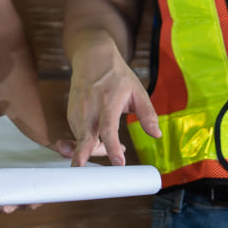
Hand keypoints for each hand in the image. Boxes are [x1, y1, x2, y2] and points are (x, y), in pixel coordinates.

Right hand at [67, 42, 159, 166]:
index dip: (111, 146)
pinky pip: (77, 136)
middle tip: (80, 169)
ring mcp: (77, 111)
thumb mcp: (137, 90)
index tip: (118, 162)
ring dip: (94, 151)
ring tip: (114, 149)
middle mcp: (89, 108)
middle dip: (80, 154)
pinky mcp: (70, 115)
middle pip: (84, 137)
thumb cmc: (117, 76)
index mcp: (108, 101)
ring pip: (81, 140)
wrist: (92, 58)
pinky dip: (88, 144)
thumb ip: (147, 114)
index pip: (108, 128)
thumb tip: (157, 135)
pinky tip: (101, 142)